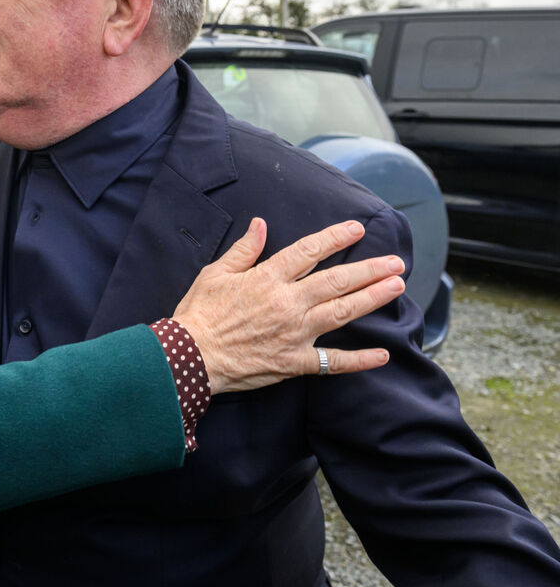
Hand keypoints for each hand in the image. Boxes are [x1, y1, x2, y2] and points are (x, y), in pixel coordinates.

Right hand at [173, 218, 404, 393]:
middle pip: (336, 281)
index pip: (308, 251)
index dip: (335, 238)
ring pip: (342, 312)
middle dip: (369, 269)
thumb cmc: (199, 314)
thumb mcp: (215, 273)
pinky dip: (359, 360)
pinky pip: (332, 362)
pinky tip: (382, 355)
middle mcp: (287, 303)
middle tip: (395, 262)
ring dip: (372, 298)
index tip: (357, 229)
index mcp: (267, 278)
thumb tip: (261, 224)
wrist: (190, 356)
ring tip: (396, 286)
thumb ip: (244, 250)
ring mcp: (294, 333)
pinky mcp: (294, 362)